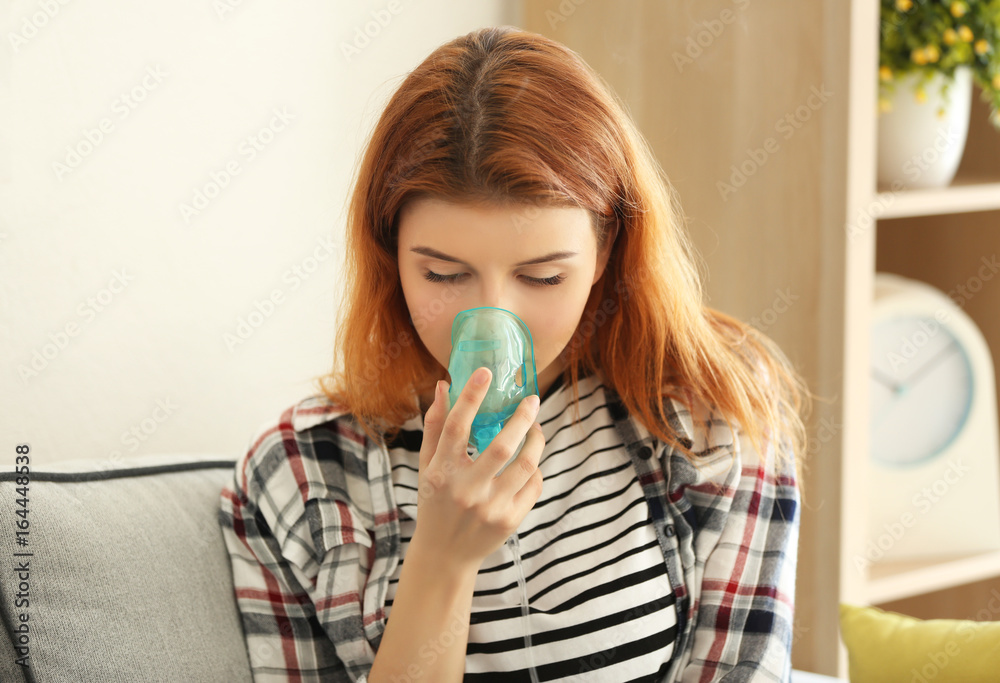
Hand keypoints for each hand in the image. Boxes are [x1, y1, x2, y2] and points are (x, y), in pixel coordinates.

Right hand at [410, 366, 544, 571]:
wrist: (445, 554)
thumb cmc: (435, 502)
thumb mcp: (427, 466)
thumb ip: (436, 426)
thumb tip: (445, 385)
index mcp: (442, 472)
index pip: (456, 427)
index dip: (471, 396)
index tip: (486, 372)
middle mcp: (466, 490)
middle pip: (502, 446)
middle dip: (522, 418)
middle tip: (532, 400)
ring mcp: (490, 508)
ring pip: (526, 465)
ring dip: (536, 440)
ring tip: (536, 428)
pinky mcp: (510, 520)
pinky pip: (533, 485)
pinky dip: (535, 468)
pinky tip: (530, 460)